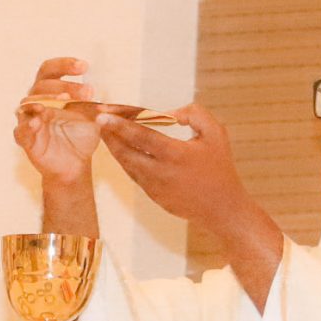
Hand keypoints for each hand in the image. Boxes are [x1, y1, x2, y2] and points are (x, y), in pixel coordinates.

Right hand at [12, 57, 100, 186]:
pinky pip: (20, 131)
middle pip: (41, 85)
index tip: (85, 66)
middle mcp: (36, 102)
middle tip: (88, 92)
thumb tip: (115, 85)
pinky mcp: (26, 140)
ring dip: (44, 100)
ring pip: (27, 104)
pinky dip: (27, 126)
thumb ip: (96, 101)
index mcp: (50, 91)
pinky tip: (37, 122)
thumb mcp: (93, 115)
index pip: (50, 70)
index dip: (64, 65)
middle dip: (64, 86)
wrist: (76, 164)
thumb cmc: (81, 133)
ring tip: (62, 101)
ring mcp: (28, 120)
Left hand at [96, 103, 254, 232]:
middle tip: (98, 121)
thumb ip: (194, 114)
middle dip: (109, 135)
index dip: (119, 125)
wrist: (222, 208)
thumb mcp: (216, 133)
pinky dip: (126, 161)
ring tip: (106, 132)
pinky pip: (135, 175)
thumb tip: (170, 113)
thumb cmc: (221, 168)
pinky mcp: (153, 197)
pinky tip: (123, 150)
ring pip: (127, 165)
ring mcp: (154, 187)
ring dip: (115, 148)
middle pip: (125, 152)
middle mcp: (160, 172)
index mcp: (175, 154)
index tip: (102, 115)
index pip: (141, 136)